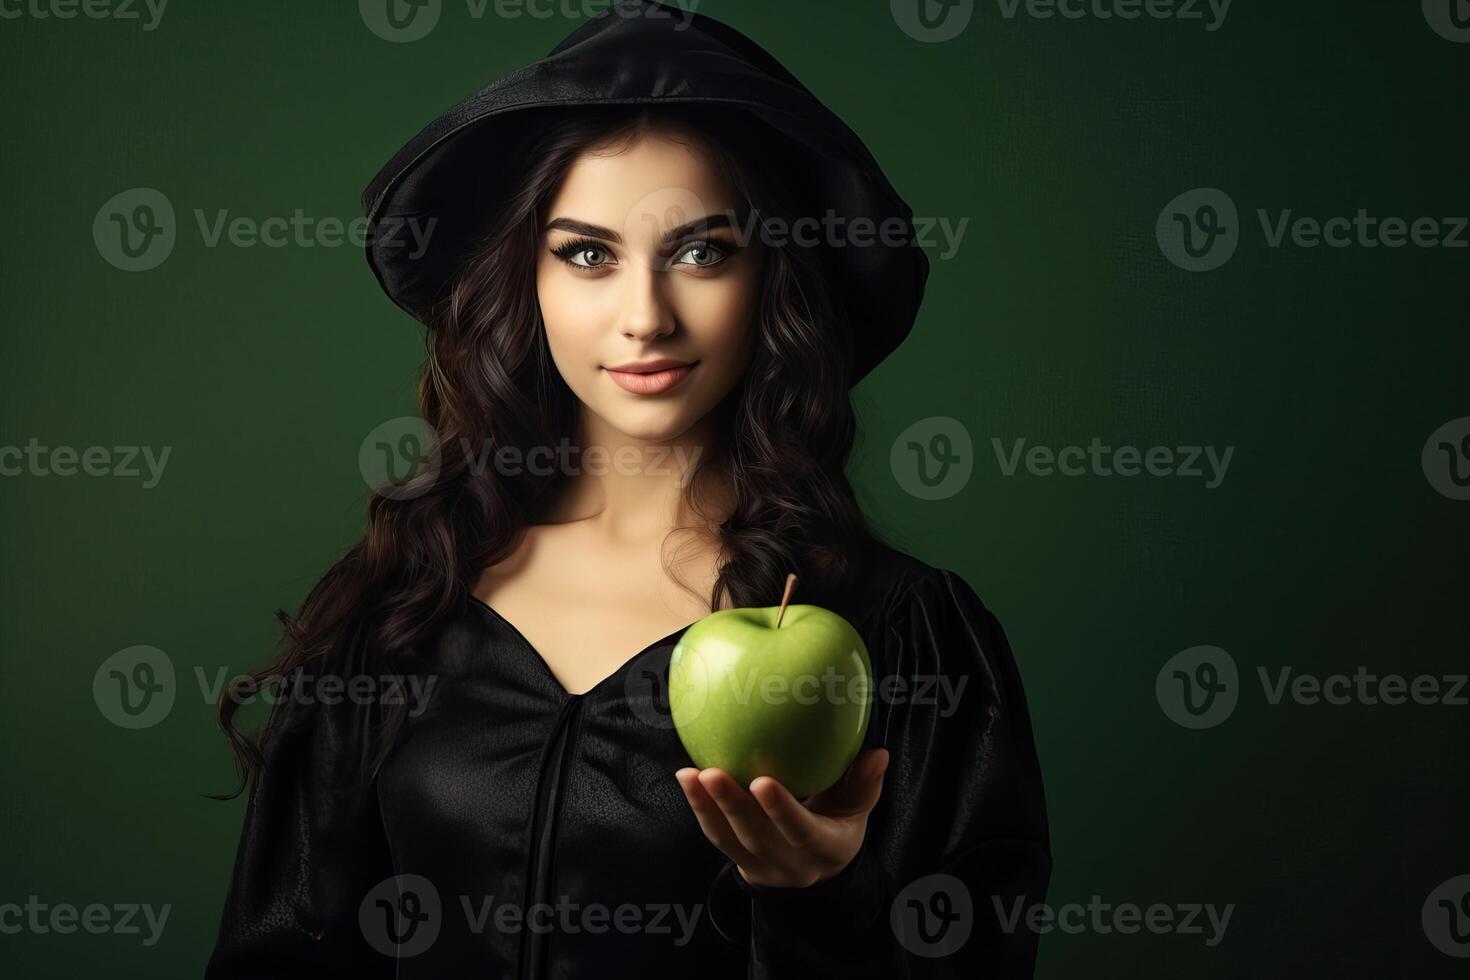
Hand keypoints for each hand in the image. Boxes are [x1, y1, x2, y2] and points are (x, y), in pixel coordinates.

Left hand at [674, 747, 888, 887]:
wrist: (816, 870)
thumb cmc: (838, 825)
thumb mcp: (857, 810)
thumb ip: (864, 784)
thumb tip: (877, 753)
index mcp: (825, 850)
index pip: (802, 832)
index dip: (782, 811)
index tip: (762, 781)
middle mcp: (791, 865)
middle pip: (757, 838)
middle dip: (732, 806)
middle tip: (711, 772)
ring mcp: (761, 867)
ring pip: (729, 840)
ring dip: (706, 807)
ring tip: (688, 774)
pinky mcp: (739, 861)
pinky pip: (716, 837)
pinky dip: (699, 808)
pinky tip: (686, 778)